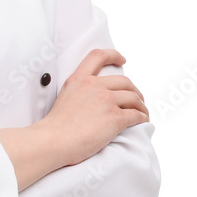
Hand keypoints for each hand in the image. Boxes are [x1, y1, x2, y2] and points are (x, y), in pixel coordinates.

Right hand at [41, 47, 148, 167]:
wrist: (54, 141)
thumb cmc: (56, 126)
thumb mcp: (65, 96)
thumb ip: (80, 91)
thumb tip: (95, 99)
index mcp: (79, 79)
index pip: (98, 56)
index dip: (113, 55)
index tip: (122, 60)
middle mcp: (94, 86)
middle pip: (124, 82)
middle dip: (134, 90)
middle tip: (137, 99)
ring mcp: (105, 100)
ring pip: (133, 98)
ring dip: (141, 106)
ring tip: (142, 113)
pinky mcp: (115, 117)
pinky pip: (136, 115)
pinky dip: (142, 117)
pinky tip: (142, 121)